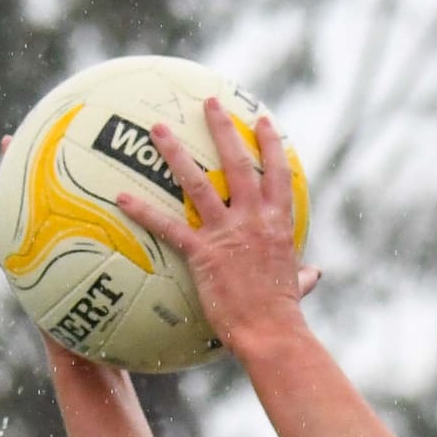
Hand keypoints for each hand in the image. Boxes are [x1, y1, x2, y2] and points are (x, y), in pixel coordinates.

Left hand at [112, 98, 319, 355]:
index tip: (262, 121)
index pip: (278, 173)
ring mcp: (227, 234)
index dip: (270, 144)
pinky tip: (120, 197)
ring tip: (158, 129)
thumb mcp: (298, 287)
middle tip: (209, 102)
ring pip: (197, 183)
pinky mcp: (203, 254)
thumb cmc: (284, 316)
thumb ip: (304, 275)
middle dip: (223, 128)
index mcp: (278, 224)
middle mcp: (253, 220)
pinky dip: (143, 211)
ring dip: (175, 153)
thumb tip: (316, 274)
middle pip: (236, 162)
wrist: (272, 334)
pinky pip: (168, 227)